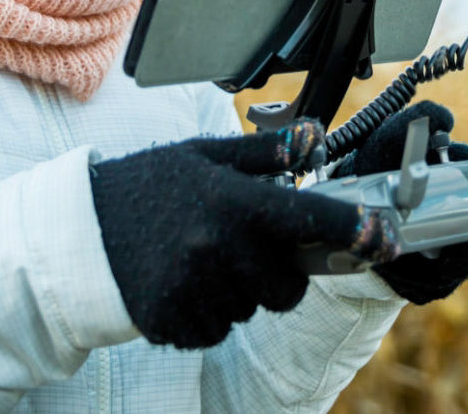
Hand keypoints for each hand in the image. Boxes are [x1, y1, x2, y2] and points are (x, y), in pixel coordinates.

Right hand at [89, 120, 397, 348]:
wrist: (81, 231)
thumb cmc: (149, 185)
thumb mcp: (205, 155)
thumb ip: (264, 153)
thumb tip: (313, 138)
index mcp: (231, 200)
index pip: (309, 217)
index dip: (355, 229)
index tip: (386, 237)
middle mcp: (217, 247)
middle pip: (289, 285)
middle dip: (283, 271)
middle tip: (252, 246)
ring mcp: (195, 290)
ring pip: (254, 309)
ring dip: (244, 290)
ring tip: (206, 257)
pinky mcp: (175, 323)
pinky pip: (220, 330)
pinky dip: (214, 312)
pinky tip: (188, 281)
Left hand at [332, 100, 467, 304]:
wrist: (355, 206)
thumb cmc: (380, 165)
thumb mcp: (387, 141)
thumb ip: (410, 123)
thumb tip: (445, 118)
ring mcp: (463, 244)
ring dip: (460, 261)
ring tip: (429, 253)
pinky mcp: (442, 274)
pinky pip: (447, 281)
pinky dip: (432, 273)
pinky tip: (414, 259)